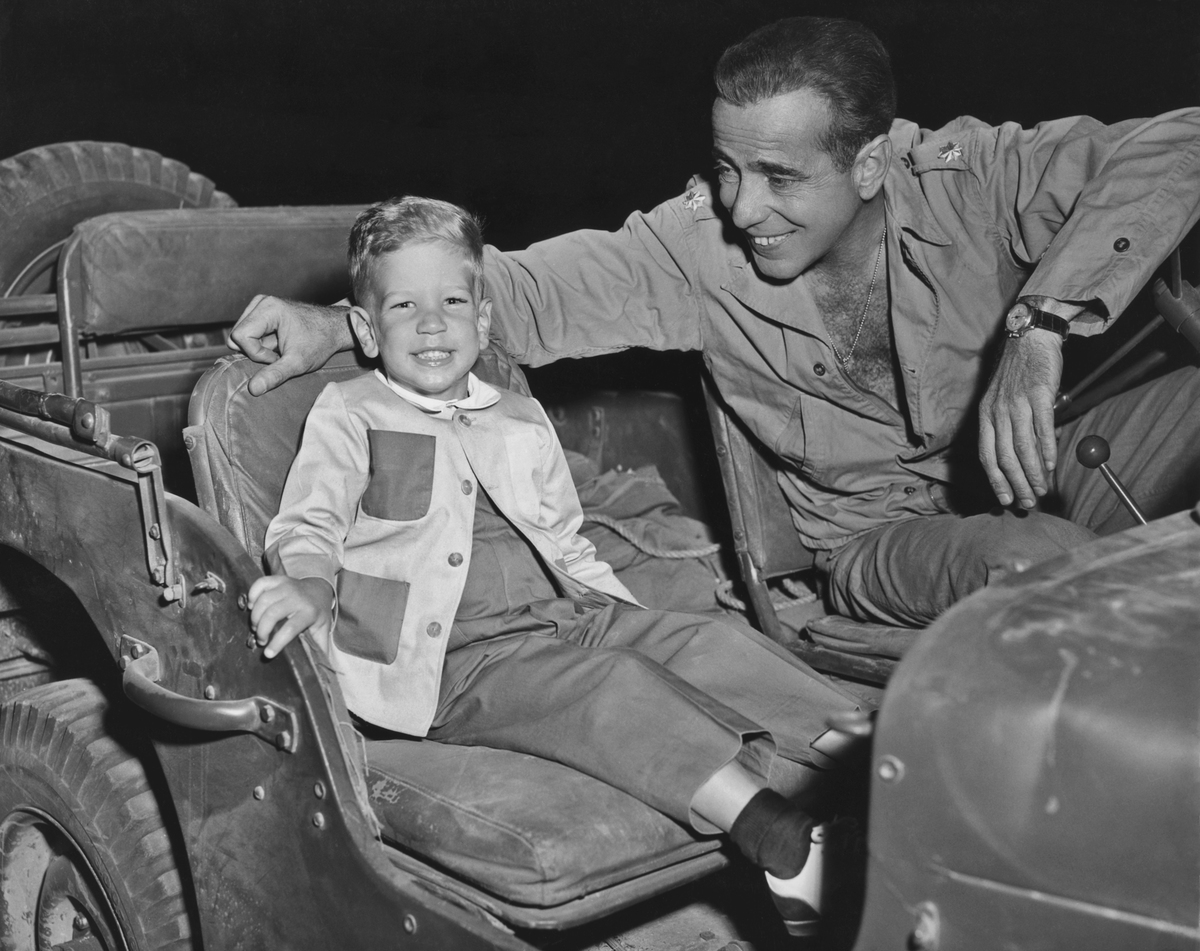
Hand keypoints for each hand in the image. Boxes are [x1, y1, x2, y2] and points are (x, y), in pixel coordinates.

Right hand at [229, 295, 352, 395]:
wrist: (334, 329)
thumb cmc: (320, 342)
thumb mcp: (298, 363)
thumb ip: (274, 375)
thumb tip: (252, 389)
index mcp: (269, 308)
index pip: (240, 336)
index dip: (256, 353)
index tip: (278, 356)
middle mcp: (261, 302)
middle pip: (237, 336)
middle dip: (255, 351)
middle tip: (279, 354)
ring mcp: (260, 305)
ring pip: (241, 336)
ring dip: (258, 348)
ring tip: (280, 348)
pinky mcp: (262, 311)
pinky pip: (248, 333)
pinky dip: (261, 343)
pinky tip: (279, 344)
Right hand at [247, 575, 333, 658]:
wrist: (319, 588)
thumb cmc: (318, 612)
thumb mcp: (323, 628)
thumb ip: (320, 646)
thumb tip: (321, 667)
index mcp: (309, 612)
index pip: (290, 628)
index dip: (277, 643)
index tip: (268, 654)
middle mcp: (296, 597)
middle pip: (272, 614)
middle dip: (262, 630)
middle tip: (261, 640)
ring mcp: (286, 586)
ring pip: (263, 600)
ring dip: (255, 617)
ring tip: (256, 627)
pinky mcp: (277, 579)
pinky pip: (260, 584)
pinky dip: (252, 595)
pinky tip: (253, 607)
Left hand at [978, 328, 1064, 508]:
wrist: (1029, 338)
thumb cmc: (1017, 373)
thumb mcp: (1001, 401)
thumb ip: (1005, 428)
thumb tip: (1019, 459)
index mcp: (985, 415)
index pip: (987, 455)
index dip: (996, 480)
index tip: (1005, 499)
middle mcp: (998, 412)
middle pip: (1005, 457)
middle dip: (1016, 484)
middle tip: (1028, 503)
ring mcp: (1017, 403)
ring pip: (1023, 448)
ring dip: (1032, 474)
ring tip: (1041, 490)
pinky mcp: (1039, 395)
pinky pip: (1042, 429)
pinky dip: (1046, 451)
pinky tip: (1050, 466)